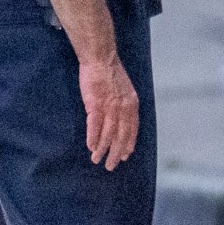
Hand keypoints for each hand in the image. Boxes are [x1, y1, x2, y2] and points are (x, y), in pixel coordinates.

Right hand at [79, 52, 139, 170]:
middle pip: (121, 136)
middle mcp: (123, 109)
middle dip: (116, 153)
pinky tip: (91, 147)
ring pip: (108, 135)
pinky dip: (93, 138)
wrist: (100, 59)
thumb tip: (122, 118)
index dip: (128, 144)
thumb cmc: (110, 72)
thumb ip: (125, 105)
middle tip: (111, 166)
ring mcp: (109, 108)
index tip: (125, 156)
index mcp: (132, 105)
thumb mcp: (126, 89)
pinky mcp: (95, 105)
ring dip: (102, 150)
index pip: (132, 130)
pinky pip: (95, 126)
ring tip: (96, 160)